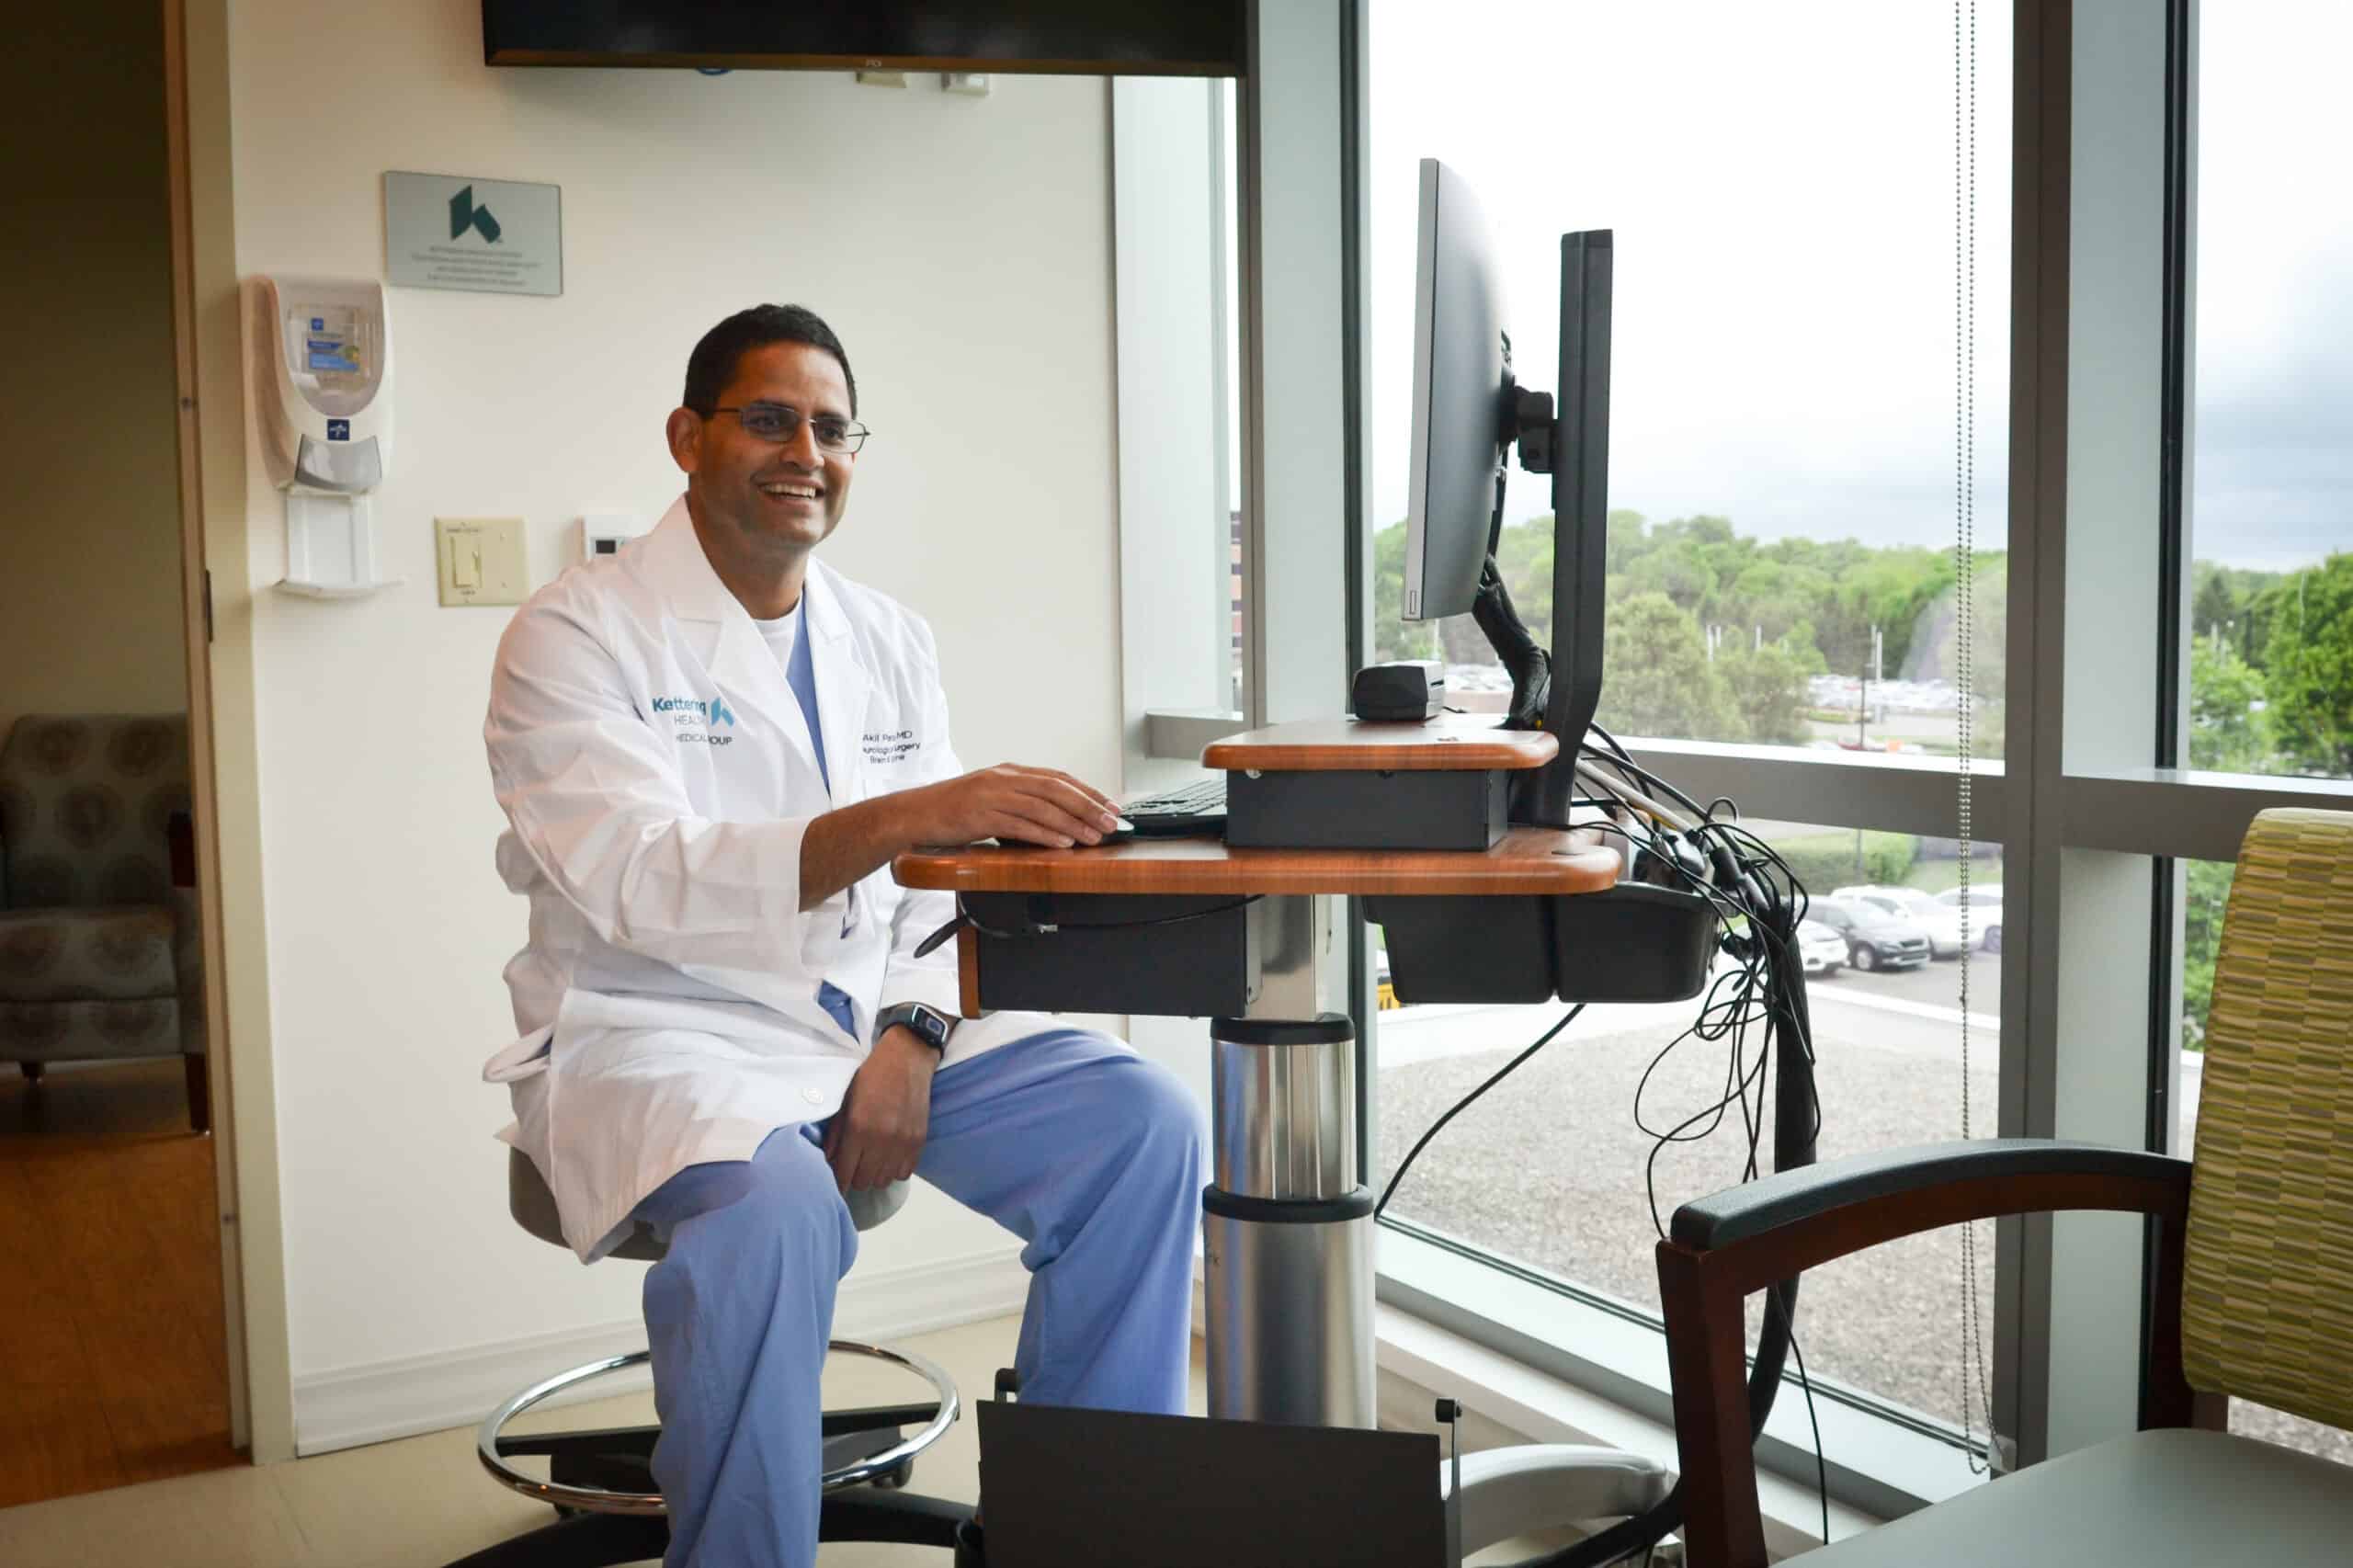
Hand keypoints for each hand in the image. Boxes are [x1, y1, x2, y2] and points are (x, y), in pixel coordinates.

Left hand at [823, 1028, 938, 1190]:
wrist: (907, 1058)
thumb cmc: (871, 1077)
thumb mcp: (845, 1100)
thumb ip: (836, 1133)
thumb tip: (829, 1160)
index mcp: (858, 1127)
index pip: (844, 1172)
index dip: (838, 1183)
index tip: (836, 1185)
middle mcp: (881, 1139)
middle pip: (864, 1181)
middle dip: (855, 1177)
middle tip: (854, 1166)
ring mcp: (902, 1142)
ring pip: (884, 1180)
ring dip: (875, 1174)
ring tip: (872, 1161)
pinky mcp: (919, 1142)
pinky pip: (904, 1173)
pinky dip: (894, 1170)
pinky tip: (890, 1157)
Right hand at [911, 763, 1121, 848]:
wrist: (910, 815)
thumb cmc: (950, 812)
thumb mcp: (989, 799)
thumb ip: (1018, 802)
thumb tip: (1056, 819)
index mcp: (1007, 772)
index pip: (1057, 777)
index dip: (1088, 791)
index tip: (1110, 805)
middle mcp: (1002, 778)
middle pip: (1055, 789)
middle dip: (1088, 806)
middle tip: (1111, 821)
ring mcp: (990, 795)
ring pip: (1041, 807)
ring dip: (1072, 822)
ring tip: (1094, 836)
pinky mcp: (979, 815)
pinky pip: (1018, 824)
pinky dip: (1044, 834)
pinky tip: (1062, 843)